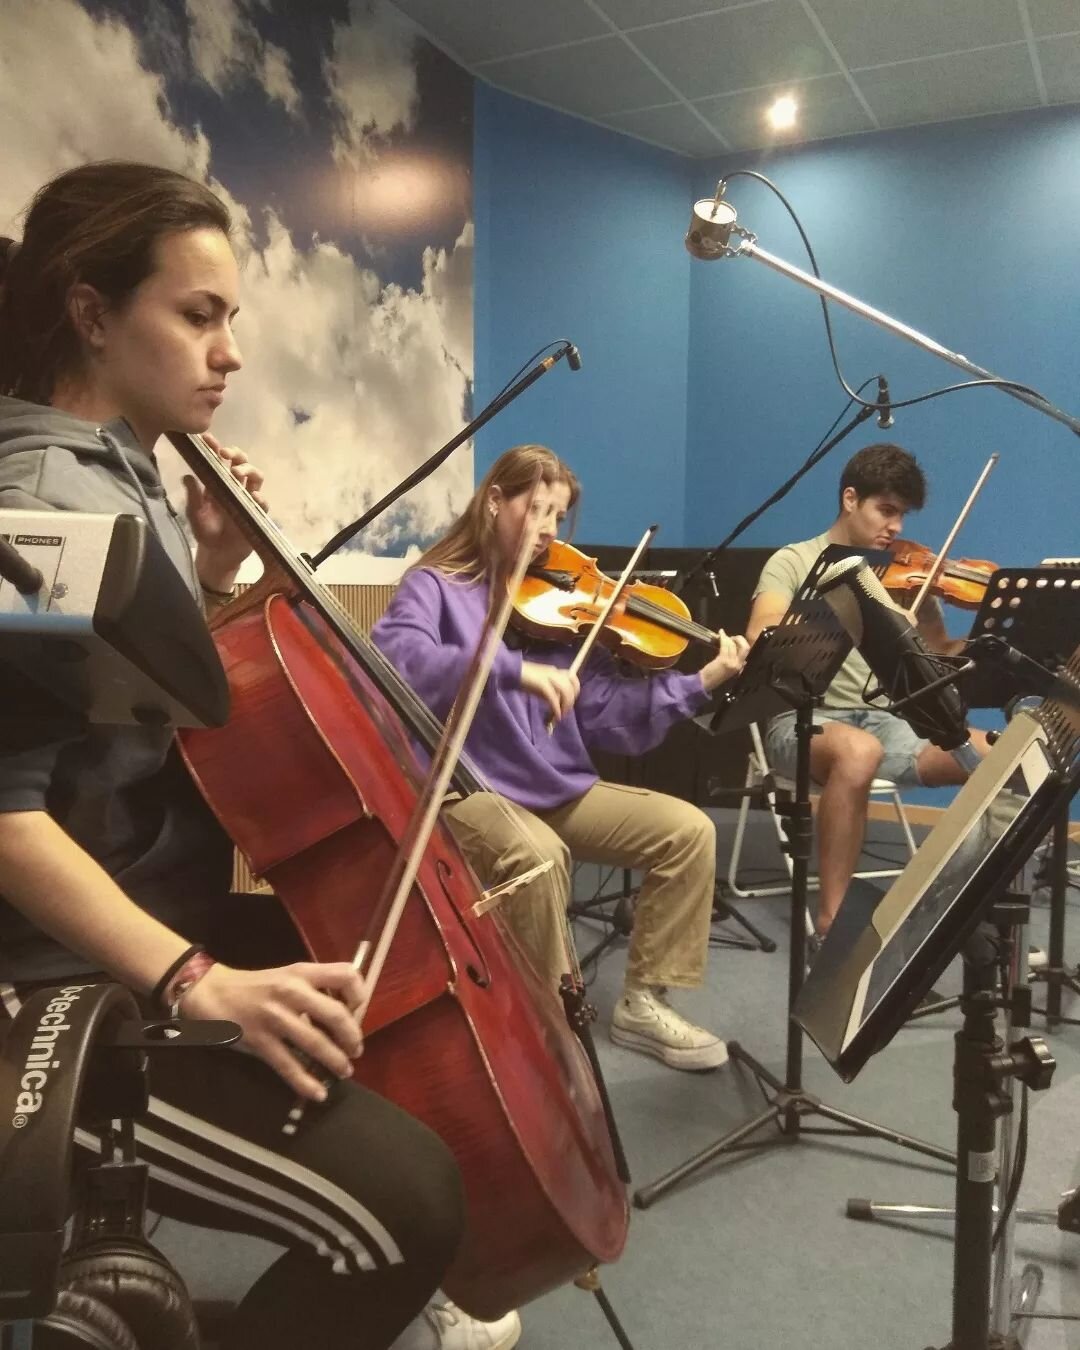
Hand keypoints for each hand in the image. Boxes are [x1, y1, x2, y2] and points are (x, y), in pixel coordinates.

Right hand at [180, 960, 366, 1100]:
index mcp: (302, 972)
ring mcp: (275, 1017)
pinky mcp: (259, 1040)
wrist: (211, 992)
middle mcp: (292, 991)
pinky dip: (306, 1083)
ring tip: (344, 1071)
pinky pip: (288, 1065)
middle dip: (352, 1037)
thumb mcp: (288, 976)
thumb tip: (345, 1016)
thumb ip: (313, 991)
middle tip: (356, 1050)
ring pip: (315, 1043)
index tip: (358, 1012)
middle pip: (336, 1014)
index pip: (346, 975)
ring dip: (335, 1061)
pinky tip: (318, 1093)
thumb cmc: (255, 985)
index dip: (359, 995)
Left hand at [184, 434, 267, 587]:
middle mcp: (234, 487)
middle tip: (226, 453)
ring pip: (255, 477)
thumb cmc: (206, 533)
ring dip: (249, 470)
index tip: (208, 439)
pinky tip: (252, 495)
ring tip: (238, 472)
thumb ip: (193, 497)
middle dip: (237, 454)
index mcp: (218, 483)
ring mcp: (247, 499)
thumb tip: (187, 476)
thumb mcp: (194, 514)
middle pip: (241, 463)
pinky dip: (259, 497)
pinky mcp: (257, 513)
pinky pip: (262, 502)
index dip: (215, 447)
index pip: (219, 461)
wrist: (218, 555)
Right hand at [520, 661, 579, 723]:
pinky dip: (556, 708)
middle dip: (570, 702)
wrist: (510, 671)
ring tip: (560, 715)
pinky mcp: (542, 683)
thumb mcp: (540, 685)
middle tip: (564, 713)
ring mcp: (549, 676)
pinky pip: (553, 697)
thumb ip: (550, 691)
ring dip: (565, 705)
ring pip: (565, 691)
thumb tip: (557, 704)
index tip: (569, 703)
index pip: (573, 679)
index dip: (575, 692)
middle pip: (571, 686)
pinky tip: (556, 716)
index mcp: (555, 671)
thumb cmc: (523, 679)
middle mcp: (554, 672)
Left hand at [699, 630, 749, 691]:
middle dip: (739, 639)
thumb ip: (736, 662)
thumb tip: (742, 656)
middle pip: (745, 647)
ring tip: (723, 636)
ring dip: (728, 638)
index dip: (742, 642)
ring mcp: (731, 663)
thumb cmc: (716, 674)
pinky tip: (720, 633)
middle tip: (732, 637)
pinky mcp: (723, 660)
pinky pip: (725, 646)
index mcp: (740, 666)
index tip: (735, 639)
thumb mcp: (730, 669)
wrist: (707, 681)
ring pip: (733, 645)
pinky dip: (723, 637)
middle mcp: (738, 664)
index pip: (747, 650)